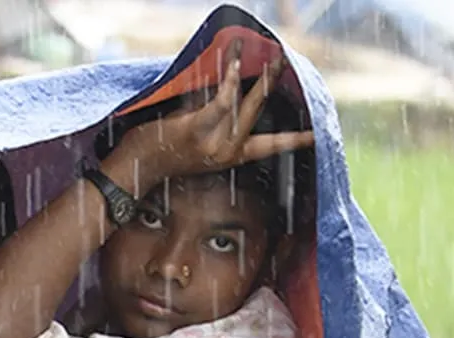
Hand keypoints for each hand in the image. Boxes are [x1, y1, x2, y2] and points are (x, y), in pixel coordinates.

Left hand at [115, 39, 313, 185]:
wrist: (135, 167)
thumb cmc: (160, 150)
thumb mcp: (196, 139)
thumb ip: (215, 120)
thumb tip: (229, 90)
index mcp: (230, 155)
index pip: (270, 147)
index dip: (295, 140)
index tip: (318, 136)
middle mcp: (227, 151)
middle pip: (259, 111)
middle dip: (273, 83)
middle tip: (283, 59)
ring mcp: (213, 142)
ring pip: (244, 102)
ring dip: (256, 74)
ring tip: (267, 55)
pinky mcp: (197, 129)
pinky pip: (222, 99)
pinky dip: (231, 78)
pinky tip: (235, 61)